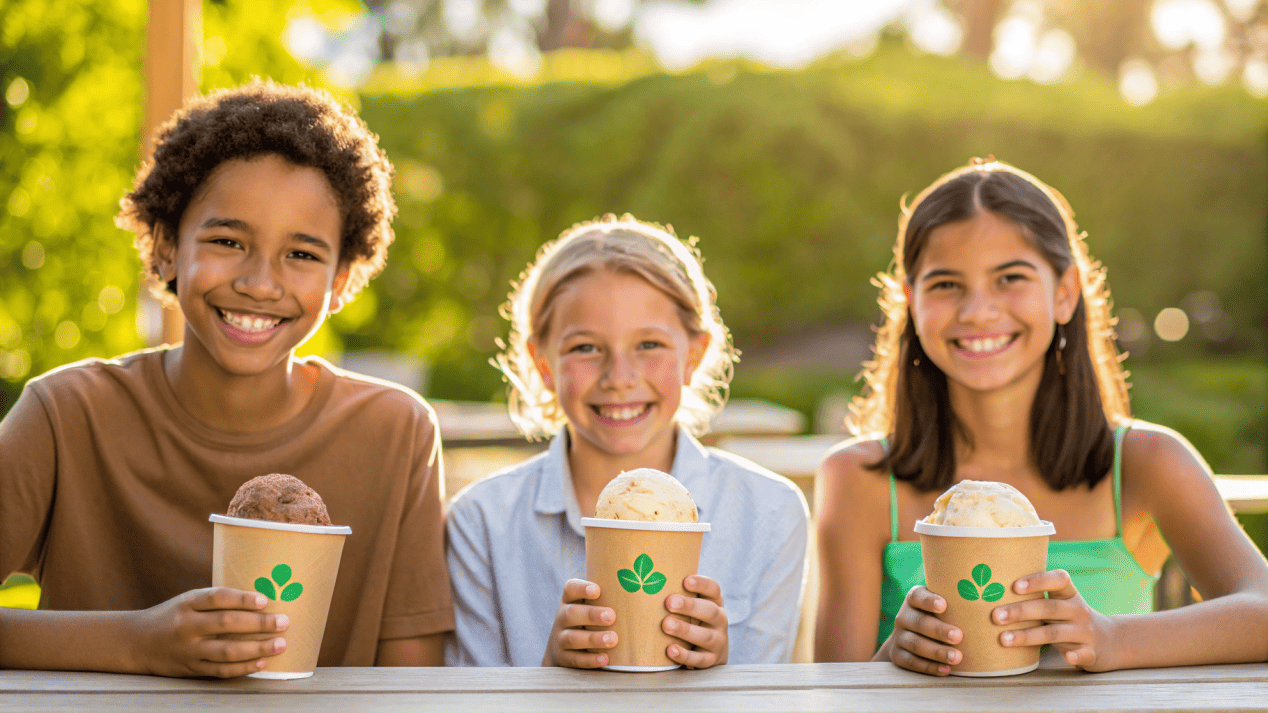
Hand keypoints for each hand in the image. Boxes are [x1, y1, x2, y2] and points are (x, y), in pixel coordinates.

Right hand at [131, 588, 288, 677]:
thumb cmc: (174, 616)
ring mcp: (188, 650)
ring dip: (257, 649)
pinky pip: (220, 670)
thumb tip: (262, 599)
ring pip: (226, 651)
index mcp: (187, 603)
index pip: (217, 598)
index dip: (242, 598)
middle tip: (284, 621)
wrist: (136, 642)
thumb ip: (217, 601)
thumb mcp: (188, 601)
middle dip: (258, 624)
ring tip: (281, 644)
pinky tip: (262, 663)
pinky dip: (242, 668)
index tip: (265, 600)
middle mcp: (186, 626)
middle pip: (226, 624)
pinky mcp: (190, 669)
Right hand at [542, 579, 616, 667]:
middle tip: (612, 616)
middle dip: (592, 614)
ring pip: (572, 638)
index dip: (582, 588)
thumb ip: (612, 597)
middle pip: (572, 613)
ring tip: (613, 639)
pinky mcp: (563, 658)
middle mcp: (563, 617)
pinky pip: (575, 660)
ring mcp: (560, 638)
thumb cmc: (590, 621)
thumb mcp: (593, 606)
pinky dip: (590, 660)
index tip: (597, 589)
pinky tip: (606, 659)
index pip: (571, 588)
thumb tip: (649, 583)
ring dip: (593, 638)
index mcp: (571, 600)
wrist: (565, 649)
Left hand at [662, 575, 727, 668]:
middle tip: (669, 602)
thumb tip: (641, 580)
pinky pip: (699, 659)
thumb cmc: (692, 621)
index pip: (713, 589)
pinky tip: (670, 650)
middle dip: (690, 606)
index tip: (686, 581)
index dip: (702, 584)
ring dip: (685, 630)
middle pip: (710, 611)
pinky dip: (685, 655)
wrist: (709, 652)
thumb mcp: (691, 607)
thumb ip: (676, 595)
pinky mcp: (711, 660)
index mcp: (714, 602)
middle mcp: (719, 620)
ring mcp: (718, 641)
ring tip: (666, 625)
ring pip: (705, 636)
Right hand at [889, 585, 962, 675]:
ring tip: (957, 658)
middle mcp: (904, 616)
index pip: (918, 596)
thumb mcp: (945, 605)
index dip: (929, 600)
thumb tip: (995, 590)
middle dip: (939, 630)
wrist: (911, 638)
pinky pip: (911, 662)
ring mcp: (899, 636)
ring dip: (937, 651)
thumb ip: (959, 599)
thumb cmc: (940, 618)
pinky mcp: (897, 654)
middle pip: (919, 622)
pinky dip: (929, 667)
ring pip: (915, 644)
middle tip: (959, 636)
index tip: (944, 605)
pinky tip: (946, 669)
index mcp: (914, 599)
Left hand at [993, 569, 1117, 670]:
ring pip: (1055, 632)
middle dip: (1020, 611)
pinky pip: (1083, 653)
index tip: (1014, 586)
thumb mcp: (1060, 604)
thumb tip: (990, 591)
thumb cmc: (1070, 619)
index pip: (1058, 580)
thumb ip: (1036, 598)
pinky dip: (1075, 655)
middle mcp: (1078, 610)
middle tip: (995, 616)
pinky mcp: (1091, 652)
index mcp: (1070, 594)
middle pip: (1048, 608)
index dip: (1037, 581)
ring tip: (1004, 639)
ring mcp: (1086, 632)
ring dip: (1028, 636)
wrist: (1110, 641)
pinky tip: (1067, 657)